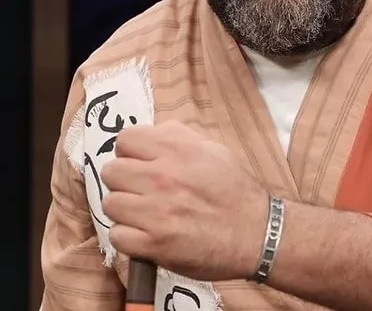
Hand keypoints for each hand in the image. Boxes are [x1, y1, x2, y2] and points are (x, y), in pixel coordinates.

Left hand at [100, 121, 268, 281]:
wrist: (256, 234)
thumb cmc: (236, 190)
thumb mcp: (215, 150)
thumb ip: (181, 137)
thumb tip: (153, 133)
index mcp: (178, 150)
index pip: (125, 139)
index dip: (131, 151)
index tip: (140, 162)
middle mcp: (162, 177)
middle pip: (112, 171)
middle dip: (125, 180)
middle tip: (143, 189)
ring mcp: (155, 212)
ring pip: (110, 203)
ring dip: (126, 209)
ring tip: (145, 213)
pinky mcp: (153, 245)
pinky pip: (117, 235)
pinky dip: (129, 236)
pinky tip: (147, 234)